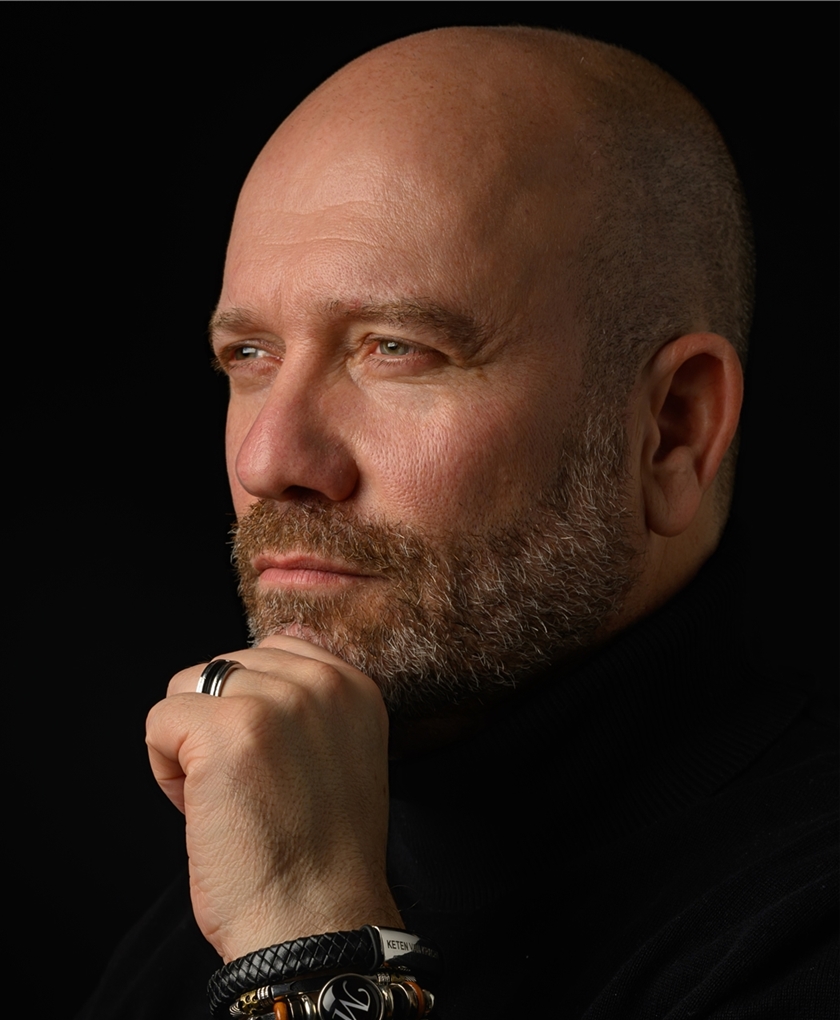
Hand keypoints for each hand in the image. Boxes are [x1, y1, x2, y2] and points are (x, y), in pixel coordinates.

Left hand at [146, 635, 402, 962]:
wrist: (316, 921)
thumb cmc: (320, 855)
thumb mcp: (340, 754)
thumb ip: (309, 703)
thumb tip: (252, 662)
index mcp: (354, 686)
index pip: (274, 651)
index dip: (254, 709)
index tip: (273, 764)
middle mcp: (321, 683)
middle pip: (226, 667)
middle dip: (220, 724)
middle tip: (250, 789)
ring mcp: (275, 702)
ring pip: (187, 687)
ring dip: (190, 744)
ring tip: (226, 797)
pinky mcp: (226, 730)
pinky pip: (159, 721)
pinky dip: (164, 769)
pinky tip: (203, 807)